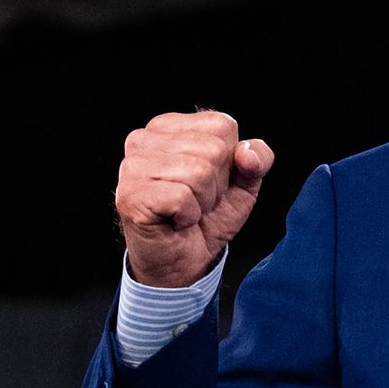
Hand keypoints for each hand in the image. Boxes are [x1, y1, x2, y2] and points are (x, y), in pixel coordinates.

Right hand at [114, 110, 274, 287]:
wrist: (184, 262)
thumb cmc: (208, 217)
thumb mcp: (244, 183)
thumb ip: (258, 159)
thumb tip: (247, 152)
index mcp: (170, 126)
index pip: (222, 125)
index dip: (229, 161)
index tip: (210, 181)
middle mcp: (144, 139)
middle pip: (213, 149)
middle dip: (216, 184)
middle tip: (197, 200)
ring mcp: (132, 167)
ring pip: (198, 172)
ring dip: (203, 202)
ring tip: (186, 210)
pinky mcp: (130, 195)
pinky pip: (181, 197)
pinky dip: (188, 215)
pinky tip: (175, 221)